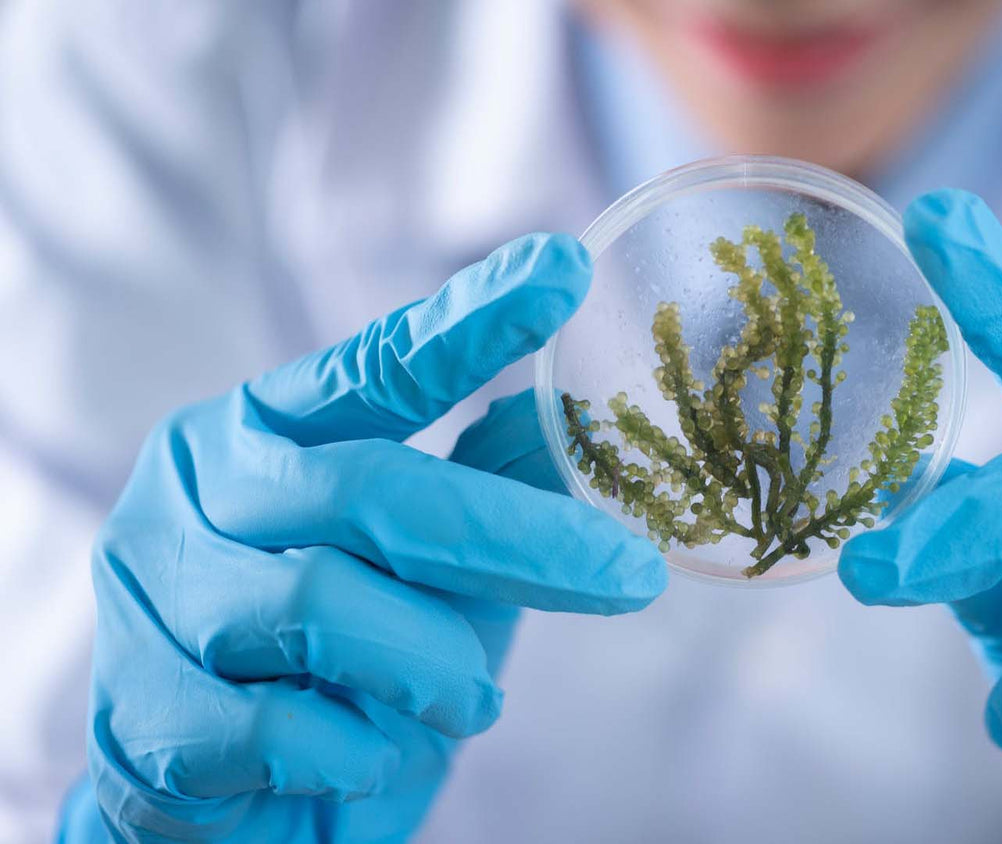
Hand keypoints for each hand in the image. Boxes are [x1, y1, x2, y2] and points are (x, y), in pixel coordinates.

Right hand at [76, 235, 666, 842]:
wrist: (235, 809)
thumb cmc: (338, 666)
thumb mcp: (425, 568)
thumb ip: (482, 488)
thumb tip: (568, 414)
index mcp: (260, 431)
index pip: (374, 366)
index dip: (470, 321)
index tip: (565, 269)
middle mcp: (194, 490)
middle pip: (371, 488)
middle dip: (517, 538)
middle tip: (631, 575)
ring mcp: (155, 598)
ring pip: (326, 607)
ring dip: (435, 666)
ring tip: (473, 700)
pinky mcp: (144, 715)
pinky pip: (286, 726)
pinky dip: (362, 749)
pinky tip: (371, 753)